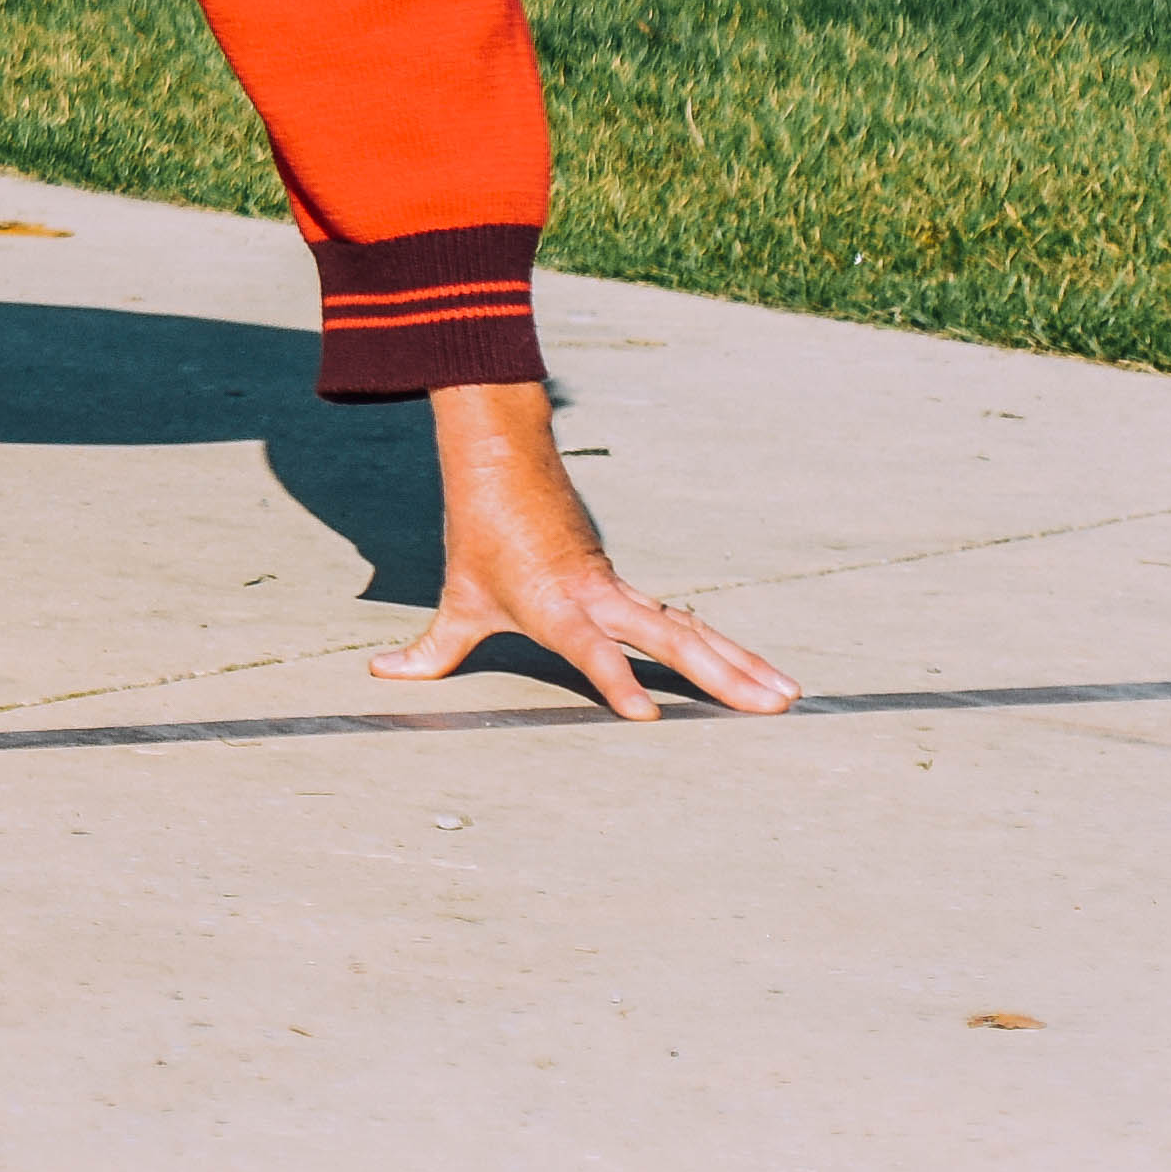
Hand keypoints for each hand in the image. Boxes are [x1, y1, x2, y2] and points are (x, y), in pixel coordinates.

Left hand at [379, 382, 800, 722]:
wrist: (505, 458)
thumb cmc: (483, 531)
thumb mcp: (458, 593)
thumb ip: (431, 648)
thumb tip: (382, 674)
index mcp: (554, 601)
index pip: (588, 647)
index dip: (614, 678)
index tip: (647, 713)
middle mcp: (598, 595)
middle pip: (668, 638)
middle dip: (721, 675)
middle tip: (770, 708)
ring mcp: (621, 589)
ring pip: (690, 629)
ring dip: (740, 662)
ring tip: (788, 697)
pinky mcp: (630, 586)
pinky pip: (685, 621)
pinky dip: (724, 646)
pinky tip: (762, 673)